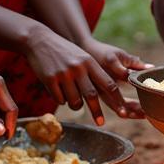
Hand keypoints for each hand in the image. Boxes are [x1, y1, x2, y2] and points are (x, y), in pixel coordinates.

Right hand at [24, 26, 139, 123]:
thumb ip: (94, 72)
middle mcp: (79, 68)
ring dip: (75, 105)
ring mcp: (64, 74)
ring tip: (73, 99)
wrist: (40, 40)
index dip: (117, 99)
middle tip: (101, 122)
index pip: (108, 83)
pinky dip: (61, 99)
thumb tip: (108, 92)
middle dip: (97, 112)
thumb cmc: (64, 51)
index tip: (122, 111)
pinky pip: (60, 100)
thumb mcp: (82, 57)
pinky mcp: (50, 79)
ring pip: (75, 101)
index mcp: (90, 62)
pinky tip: (58, 89)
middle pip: (92, 95)